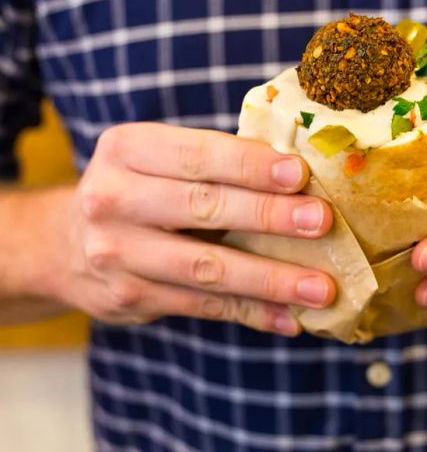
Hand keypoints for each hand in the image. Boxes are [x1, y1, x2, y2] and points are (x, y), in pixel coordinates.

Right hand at [44, 123, 334, 334]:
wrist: (64, 243)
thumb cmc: (138, 189)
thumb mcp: (156, 158)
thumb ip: (213, 163)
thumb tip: (300, 177)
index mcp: (127, 149)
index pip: (198, 155)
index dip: (250, 165)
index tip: (299, 174)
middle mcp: (113, 199)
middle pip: (204, 208)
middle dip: (269, 216)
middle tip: (322, 222)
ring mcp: (117, 253)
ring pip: (206, 268)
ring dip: (270, 279)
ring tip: (321, 287)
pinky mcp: (130, 297)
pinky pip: (202, 307)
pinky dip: (251, 312)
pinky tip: (290, 317)